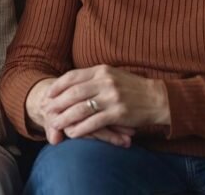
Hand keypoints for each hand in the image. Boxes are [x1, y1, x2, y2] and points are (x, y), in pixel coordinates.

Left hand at [44, 65, 168, 140]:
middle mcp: (105, 82)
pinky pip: (93, 122)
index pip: (72, 76)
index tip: (48, 94)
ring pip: (80, 108)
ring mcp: (111, 97)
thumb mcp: (113, 75)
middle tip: (46, 110)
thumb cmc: (133, 88)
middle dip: (57, 103)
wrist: (158, 98)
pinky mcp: (118, 113)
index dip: (58, 86)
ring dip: (65, 117)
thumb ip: (94, 78)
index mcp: (101, 70)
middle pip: (73, 93)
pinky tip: (72, 133)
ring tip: (55, 124)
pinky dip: (80, 128)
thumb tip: (71, 83)